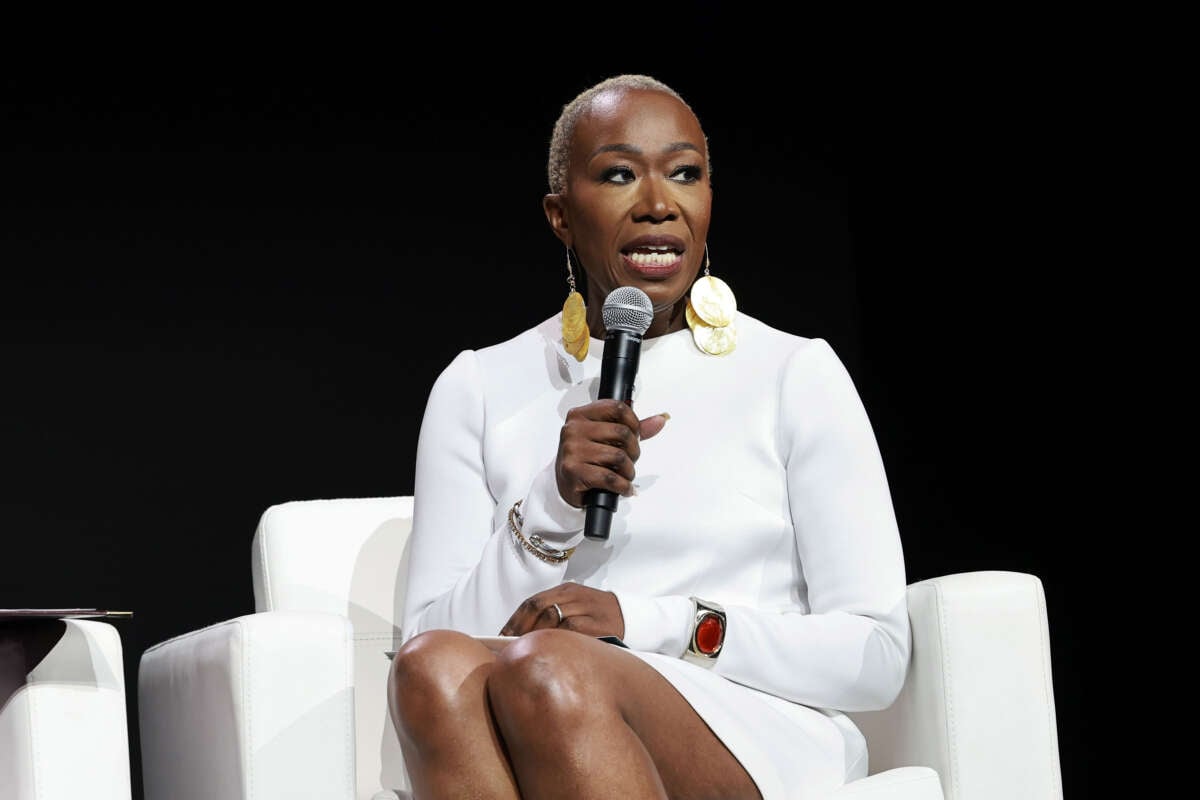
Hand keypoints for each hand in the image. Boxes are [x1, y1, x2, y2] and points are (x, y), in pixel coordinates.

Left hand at [500, 581, 624, 638]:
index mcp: (567, 590)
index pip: (533, 601)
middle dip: (519, 627)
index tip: (501, 636)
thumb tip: (522, 636)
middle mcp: (574, 595)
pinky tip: (548, 650)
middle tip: (508, 645)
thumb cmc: (602, 618)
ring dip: (534, 634)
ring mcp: (585, 607)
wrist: (635, 618)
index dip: (515, 619)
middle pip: (538, 606)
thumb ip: (555, 616)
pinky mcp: (596, 623)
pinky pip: (570, 629)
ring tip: (525, 650)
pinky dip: (555, 639)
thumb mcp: (578, 609)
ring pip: (551, 616)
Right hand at [555, 399, 667, 507]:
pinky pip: (610, 478)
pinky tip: (622, 488)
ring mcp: (572, 450)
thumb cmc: (585, 458)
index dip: (634, 422)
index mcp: (580, 415)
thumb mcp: (605, 438)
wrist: (565, 483)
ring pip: (618, 457)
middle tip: (631, 460)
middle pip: (622, 432)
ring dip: (629, 471)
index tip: (635, 434)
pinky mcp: (573, 471)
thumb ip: (632, 428)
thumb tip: (660, 419)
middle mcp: (574, 429)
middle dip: (634, 450)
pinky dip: (622, 486)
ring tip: (625, 476)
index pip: (617, 408)